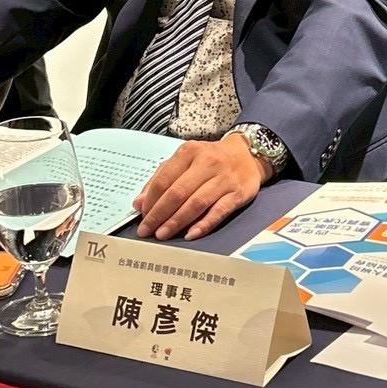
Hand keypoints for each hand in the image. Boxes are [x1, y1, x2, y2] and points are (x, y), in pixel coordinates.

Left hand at [134, 133, 269, 240]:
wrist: (247, 154)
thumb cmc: (211, 158)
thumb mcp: (185, 159)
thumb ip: (161, 178)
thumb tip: (139, 203)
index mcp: (189, 152)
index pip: (164, 179)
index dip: (150, 200)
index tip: (142, 216)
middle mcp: (207, 163)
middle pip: (178, 192)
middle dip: (159, 214)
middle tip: (147, 230)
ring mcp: (224, 178)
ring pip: (196, 203)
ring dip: (177, 222)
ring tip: (162, 234)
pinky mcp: (238, 193)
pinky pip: (219, 211)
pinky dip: (204, 224)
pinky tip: (191, 234)